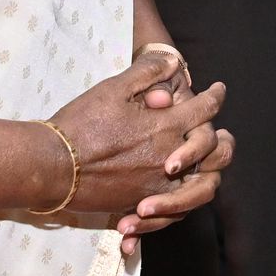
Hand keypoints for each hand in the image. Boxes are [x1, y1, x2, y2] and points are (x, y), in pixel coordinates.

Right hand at [48, 49, 230, 234]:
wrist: (51, 166)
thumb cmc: (81, 124)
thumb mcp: (113, 88)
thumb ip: (147, 73)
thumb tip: (174, 62)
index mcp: (165, 126)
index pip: (205, 109)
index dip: (215, 96)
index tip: (218, 90)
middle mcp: (169, 157)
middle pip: (216, 152)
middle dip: (223, 141)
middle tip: (222, 135)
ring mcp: (157, 185)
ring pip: (203, 186)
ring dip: (208, 175)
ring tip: (204, 168)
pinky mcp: (141, 204)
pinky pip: (172, 213)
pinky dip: (176, 208)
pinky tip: (173, 199)